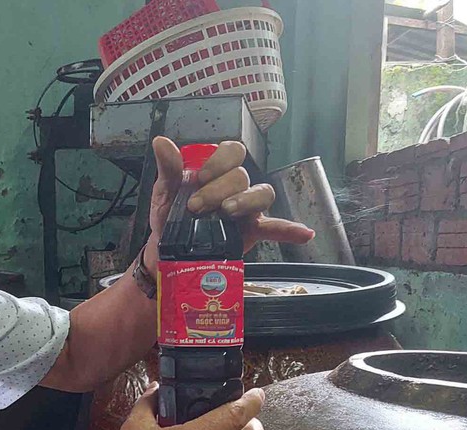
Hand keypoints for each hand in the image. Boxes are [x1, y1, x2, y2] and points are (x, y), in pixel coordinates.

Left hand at [148, 136, 314, 255]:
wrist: (168, 251)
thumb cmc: (169, 217)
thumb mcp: (164, 192)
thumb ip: (169, 169)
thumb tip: (161, 142)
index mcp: (217, 171)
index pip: (232, 152)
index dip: (219, 161)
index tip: (200, 178)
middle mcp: (236, 186)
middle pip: (242, 176)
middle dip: (219, 189)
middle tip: (196, 207)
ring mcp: (247, 208)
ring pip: (262, 193)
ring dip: (246, 200)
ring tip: (227, 212)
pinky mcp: (253, 231)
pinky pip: (276, 227)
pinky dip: (290, 229)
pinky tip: (304, 234)